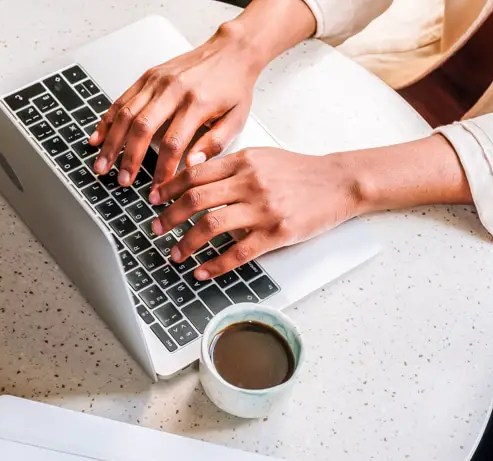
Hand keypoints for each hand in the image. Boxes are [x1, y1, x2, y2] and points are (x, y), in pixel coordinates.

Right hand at [89, 22, 261, 188]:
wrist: (231, 51)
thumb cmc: (234, 86)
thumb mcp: (236, 119)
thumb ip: (215, 144)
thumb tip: (191, 166)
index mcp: (196, 103)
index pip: (173, 143)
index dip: (162, 170)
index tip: (157, 189)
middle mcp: (173, 90)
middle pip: (142, 128)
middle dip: (128, 158)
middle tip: (121, 181)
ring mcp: (157, 81)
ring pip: (126, 113)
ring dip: (111, 142)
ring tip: (102, 165)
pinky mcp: (148, 76)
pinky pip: (122, 99)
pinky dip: (107, 120)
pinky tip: (98, 137)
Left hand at [149, 135, 472, 280]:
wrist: (339, 182)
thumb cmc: (299, 172)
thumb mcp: (262, 157)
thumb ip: (230, 165)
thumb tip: (194, 173)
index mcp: (243, 161)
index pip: (194, 174)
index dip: (169, 188)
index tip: (153, 200)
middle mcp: (250, 182)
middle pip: (196, 200)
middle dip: (169, 217)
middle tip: (155, 229)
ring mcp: (263, 209)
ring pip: (211, 227)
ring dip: (186, 243)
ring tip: (175, 254)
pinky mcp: (277, 233)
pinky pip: (238, 252)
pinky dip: (215, 264)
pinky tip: (202, 271)